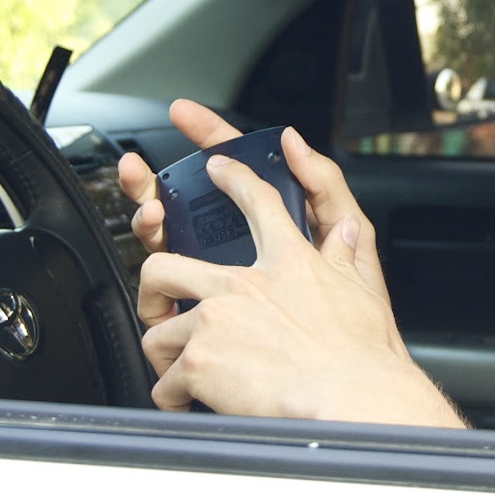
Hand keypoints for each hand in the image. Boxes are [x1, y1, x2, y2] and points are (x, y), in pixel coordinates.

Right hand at [117, 99, 386, 300]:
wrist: (346, 380)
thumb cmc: (357, 317)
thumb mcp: (350, 236)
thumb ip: (324, 185)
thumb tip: (293, 140)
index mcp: (276, 225)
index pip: (237, 171)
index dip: (210, 137)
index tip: (183, 114)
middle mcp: (242, 249)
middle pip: (189, 202)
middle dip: (156, 180)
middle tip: (137, 167)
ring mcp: (220, 281)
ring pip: (170, 237)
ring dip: (150, 211)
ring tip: (149, 204)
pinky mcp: (206, 315)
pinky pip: (171, 280)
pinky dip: (157, 252)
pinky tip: (156, 234)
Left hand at [120, 101, 461, 425]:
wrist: (351, 397)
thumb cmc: (361, 355)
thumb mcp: (362, 291)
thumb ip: (345, 256)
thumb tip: (347, 232)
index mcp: (286, 263)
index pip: (258, 202)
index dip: (233, 177)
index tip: (216, 165)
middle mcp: (243, 285)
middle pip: (166, 265)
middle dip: (153, 288)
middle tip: (161, 306)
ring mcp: (215, 321)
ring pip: (157, 331)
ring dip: (166, 356)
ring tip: (178, 372)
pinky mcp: (200, 362)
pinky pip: (165, 382)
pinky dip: (174, 397)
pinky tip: (189, 403)